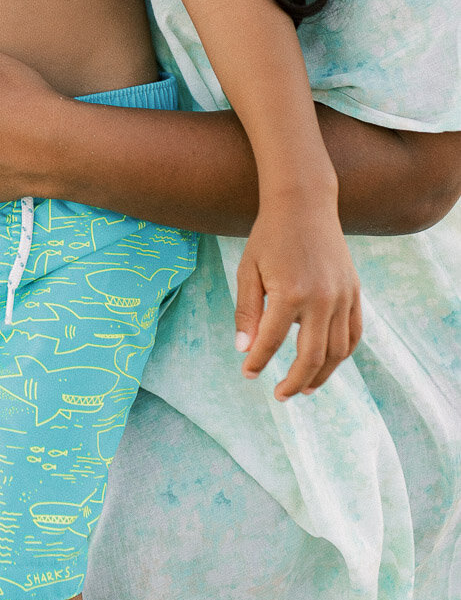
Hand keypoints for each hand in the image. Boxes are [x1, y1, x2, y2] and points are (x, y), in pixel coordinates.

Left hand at [234, 198, 361, 399]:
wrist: (304, 204)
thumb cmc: (268, 236)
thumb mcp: (248, 270)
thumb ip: (247, 312)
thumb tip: (244, 350)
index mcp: (290, 293)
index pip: (271, 342)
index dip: (259, 362)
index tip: (248, 374)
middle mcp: (322, 299)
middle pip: (311, 356)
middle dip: (294, 381)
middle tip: (279, 395)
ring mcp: (343, 297)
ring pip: (338, 351)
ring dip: (321, 374)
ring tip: (303, 387)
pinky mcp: (355, 292)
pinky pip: (354, 333)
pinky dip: (342, 353)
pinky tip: (326, 363)